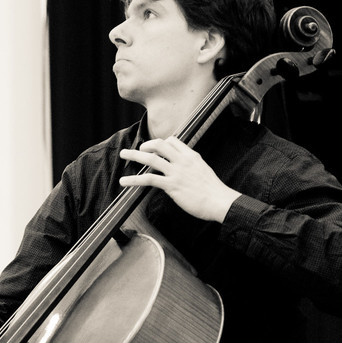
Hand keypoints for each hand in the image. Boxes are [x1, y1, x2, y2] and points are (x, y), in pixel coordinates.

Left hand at [119, 136, 240, 222]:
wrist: (220, 201)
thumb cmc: (213, 191)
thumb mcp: (203, 172)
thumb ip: (191, 167)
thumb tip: (183, 170)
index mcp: (191, 156)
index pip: (173, 141)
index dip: (160, 143)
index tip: (152, 148)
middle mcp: (182, 160)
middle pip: (159, 144)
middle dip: (144, 145)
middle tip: (133, 150)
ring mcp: (176, 172)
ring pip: (151, 158)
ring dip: (134, 155)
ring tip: (123, 155)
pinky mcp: (171, 185)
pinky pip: (148, 179)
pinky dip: (134, 179)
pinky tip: (125, 181)